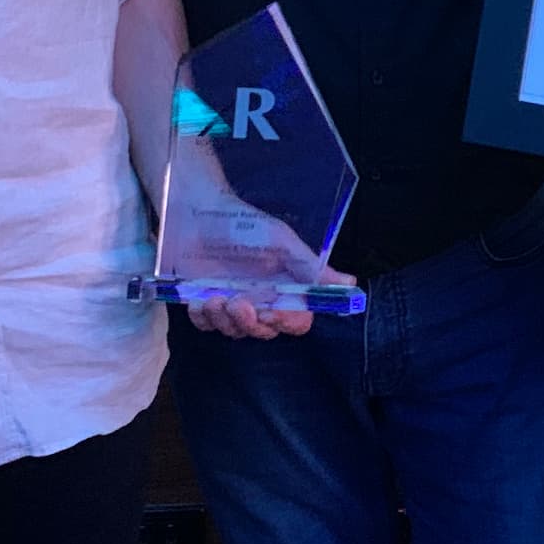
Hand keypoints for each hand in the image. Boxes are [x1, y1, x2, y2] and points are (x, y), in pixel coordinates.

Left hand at [172, 180, 356, 340]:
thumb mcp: (281, 241)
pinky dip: (203, 316)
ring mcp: (232, 301)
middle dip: (250, 323)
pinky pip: (206, 326)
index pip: (298, 319)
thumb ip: (311, 267)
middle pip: (266, 331)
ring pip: (235, 332)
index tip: (272, 312)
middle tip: (237, 301)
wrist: (195, 211)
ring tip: (214, 296)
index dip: (288, 322)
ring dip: (224, 319)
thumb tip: (349, 283)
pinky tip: (200, 297)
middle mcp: (260, 296)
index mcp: (284, 283)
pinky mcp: (205, 303)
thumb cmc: (241, 222)